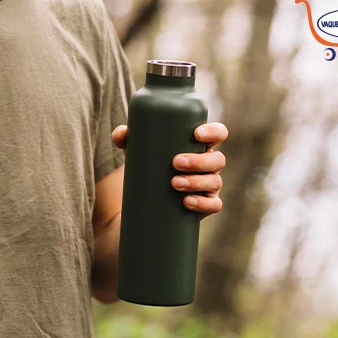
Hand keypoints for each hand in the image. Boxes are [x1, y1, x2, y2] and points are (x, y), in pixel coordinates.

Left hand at [111, 122, 227, 218]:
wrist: (146, 202)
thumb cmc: (149, 166)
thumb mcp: (138, 151)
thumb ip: (126, 138)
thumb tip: (120, 134)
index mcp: (199, 146)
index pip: (217, 134)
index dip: (213, 132)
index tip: (196, 134)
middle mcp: (209, 165)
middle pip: (217, 159)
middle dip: (198, 161)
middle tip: (175, 163)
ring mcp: (209, 186)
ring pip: (215, 181)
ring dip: (196, 181)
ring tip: (174, 183)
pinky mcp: (205, 206)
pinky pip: (213, 205)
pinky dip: (202, 204)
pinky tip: (187, 202)